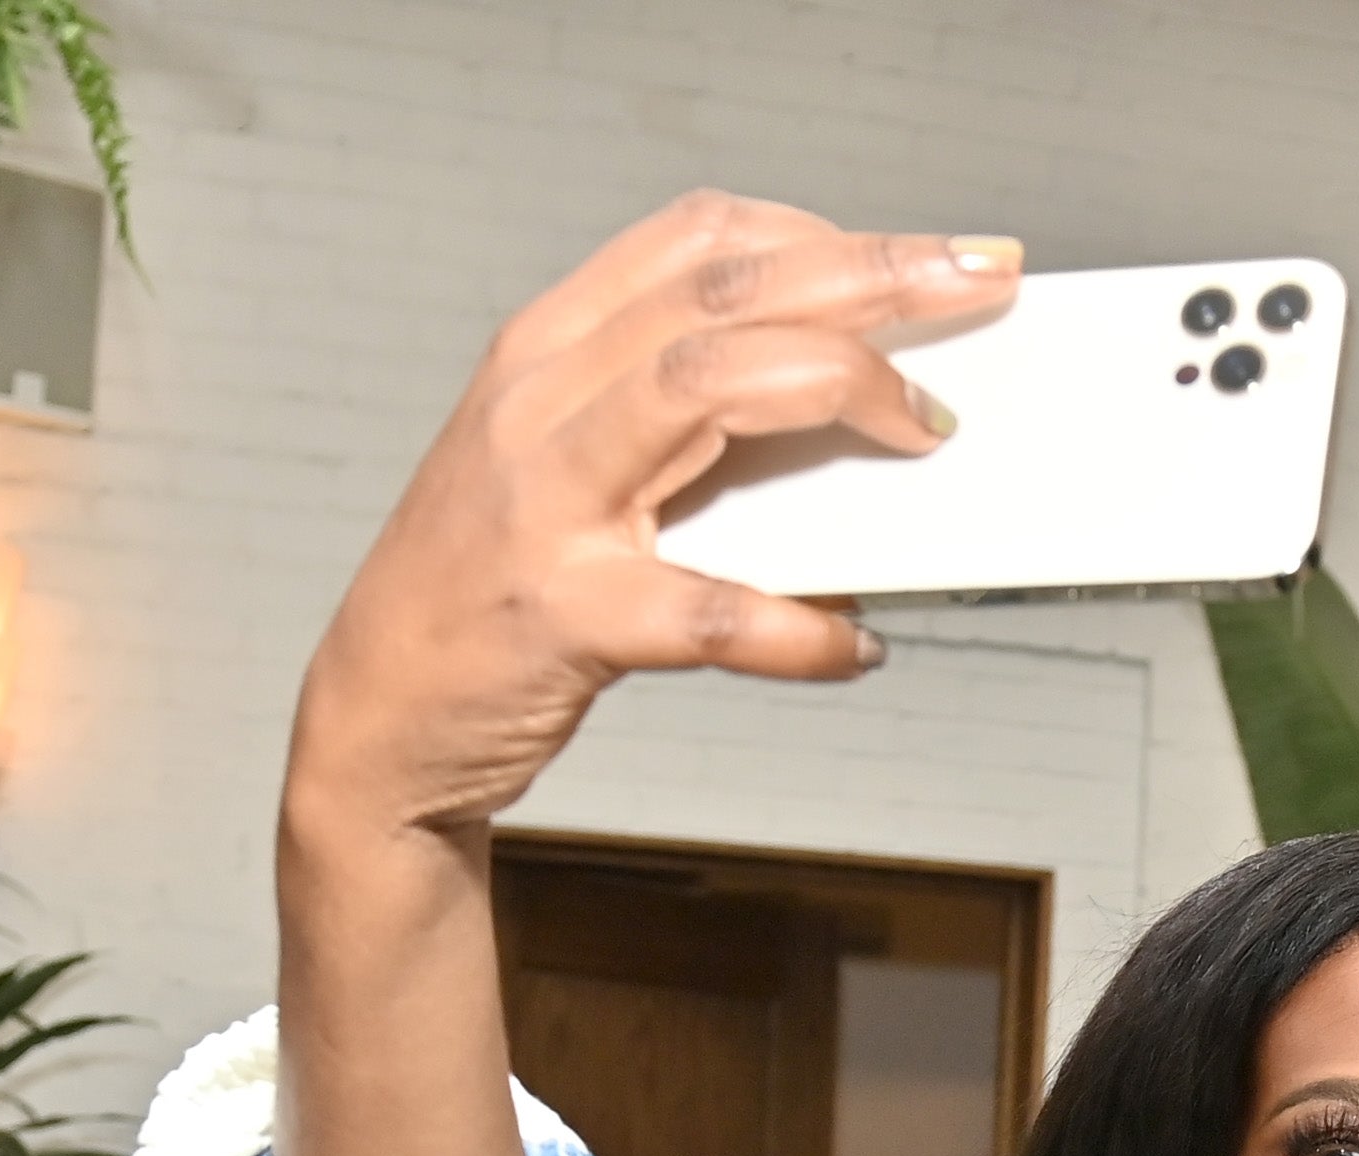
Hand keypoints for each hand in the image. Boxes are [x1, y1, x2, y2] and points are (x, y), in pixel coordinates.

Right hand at [267, 193, 1014, 1155]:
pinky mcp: (566, 614)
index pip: (698, 241)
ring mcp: (547, 502)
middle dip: (872, 280)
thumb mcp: (570, 467)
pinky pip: (711, 609)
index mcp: (547, 347)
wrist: (378, 718)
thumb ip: (684, 423)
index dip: (826, 233)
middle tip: (980, 290)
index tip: (926, 257)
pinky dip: (799, 627)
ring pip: (714, 390)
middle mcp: (541, 399)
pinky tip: (853, 642)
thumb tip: (844, 406)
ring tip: (929, 435)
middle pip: (727, 292)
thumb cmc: (492, 591)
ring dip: (843, 393)